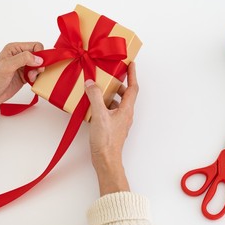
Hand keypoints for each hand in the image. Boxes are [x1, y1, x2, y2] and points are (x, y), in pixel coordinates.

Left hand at [0, 42, 44, 109]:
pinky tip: (31, 81)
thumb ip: (23, 59)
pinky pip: (37, 74)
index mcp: (14, 49)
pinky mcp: (25, 76)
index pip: (35, 46)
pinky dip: (37, 78)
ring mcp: (23, 66)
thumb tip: (38, 59)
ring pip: (39, 65)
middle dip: (39, 65)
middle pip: (39, 56)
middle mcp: (19, 56)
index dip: (39, 54)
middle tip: (34, 73)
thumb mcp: (7, 66)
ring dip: (38, 72)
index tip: (37, 64)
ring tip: (30, 78)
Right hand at [84, 62, 138, 195]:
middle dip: (118, 84)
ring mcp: (119, 122)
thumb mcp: (99, 115)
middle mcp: (125, 114)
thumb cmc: (106, 140)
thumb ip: (95, 97)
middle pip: (125, 95)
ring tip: (98, 88)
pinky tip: (92, 105)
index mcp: (126, 109)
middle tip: (110, 75)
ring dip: (109, 95)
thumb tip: (91, 83)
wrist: (106, 160)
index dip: (132, 75)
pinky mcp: (111, 128)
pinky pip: (109, 111)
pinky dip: (103, 105)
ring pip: (116, 103)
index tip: (131, 64)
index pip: (133, 88)